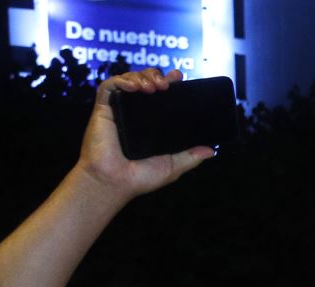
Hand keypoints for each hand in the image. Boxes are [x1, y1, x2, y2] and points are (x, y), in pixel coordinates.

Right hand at [78, 69, 213, 198]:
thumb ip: (191, 156)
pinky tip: (133, 87)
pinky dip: (121, 81)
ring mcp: (119, 109)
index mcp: (150, 122)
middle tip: (166, 85)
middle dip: (155, 76)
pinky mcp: (102, 109)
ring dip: (141, 76)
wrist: (115, 183)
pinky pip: (109, 86)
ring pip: (128, 79)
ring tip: (153, 86)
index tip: (179, 77)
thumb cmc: (140, 177)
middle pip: (144, 81)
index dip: (169, 82)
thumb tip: (212, 150)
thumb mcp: (173, 166)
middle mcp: (135, 113)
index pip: (160, 94)